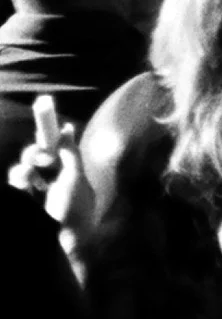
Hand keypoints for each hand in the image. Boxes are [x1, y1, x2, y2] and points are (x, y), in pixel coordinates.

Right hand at [6, 95, 88, 225]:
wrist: (60, 240)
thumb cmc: (74, 210)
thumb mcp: (75, 179)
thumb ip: (70, 154)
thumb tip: (67, 128)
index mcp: (69, 172)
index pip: (58, 148)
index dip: (52, 132)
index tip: (48, 111)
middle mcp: (50, 180)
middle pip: (37, 154)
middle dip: (37, 150)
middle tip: (43, 156)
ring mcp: (34, 191)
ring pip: (23, 167)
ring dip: (26, 166)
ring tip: (31, 175)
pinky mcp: (23, 198)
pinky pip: (15, 181)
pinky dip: (18, 180)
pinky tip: (24, 185)